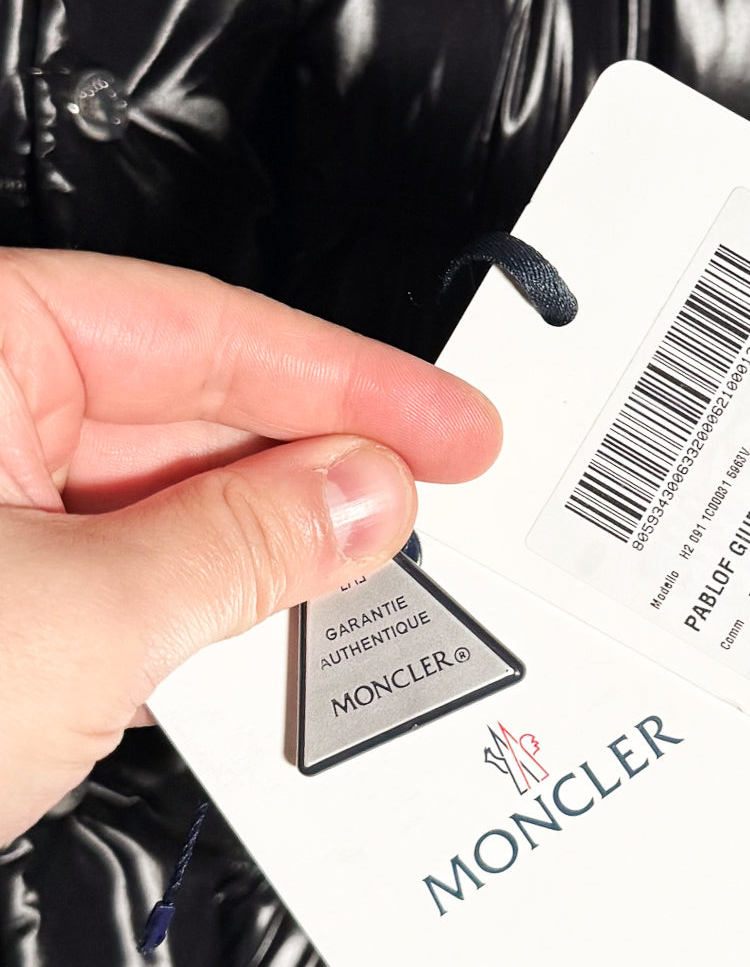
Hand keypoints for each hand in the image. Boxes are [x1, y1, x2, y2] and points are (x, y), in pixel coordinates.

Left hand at [0, 248, 500, 841]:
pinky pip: (113, 570)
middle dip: (311, 469)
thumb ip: (246, 542)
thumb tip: (363, 491)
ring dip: (260, 549)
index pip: (196, 329)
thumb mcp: (84, 619)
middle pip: (182, 409)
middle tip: (425, 512)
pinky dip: (193, 607)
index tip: (449, 424)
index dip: (346, 379)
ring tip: (361, 587)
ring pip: (154, 499)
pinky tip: (260, 638)